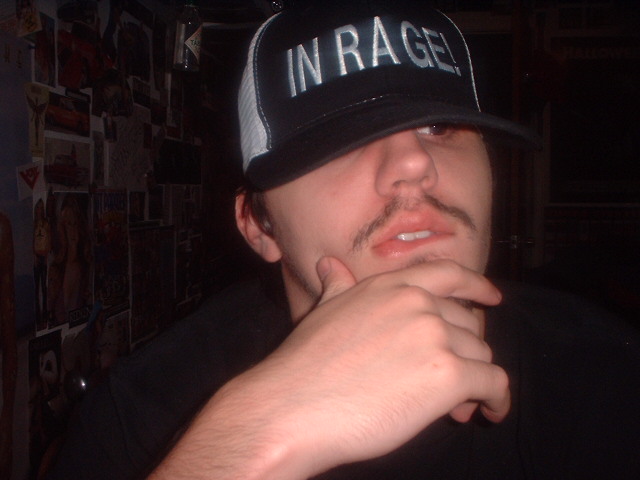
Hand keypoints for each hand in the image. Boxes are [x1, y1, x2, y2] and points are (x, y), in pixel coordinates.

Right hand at [151, 257, 508, 479]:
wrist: (292, 406)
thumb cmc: (303, 365)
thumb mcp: (323, 312)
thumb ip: (338, 287)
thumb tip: (329, 264)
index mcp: (390, 287)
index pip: (448, 274)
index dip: (476, 284)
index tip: (492, 296)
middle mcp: (417, 303)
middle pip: (467, 324)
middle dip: (465, 352)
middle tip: (452, 381)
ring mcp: (435, 336)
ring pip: (481, 355)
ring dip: (474, 380)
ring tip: (455, 406)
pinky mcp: (448, 374)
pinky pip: (494, 383)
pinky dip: (498, 399)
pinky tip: (490, 410)